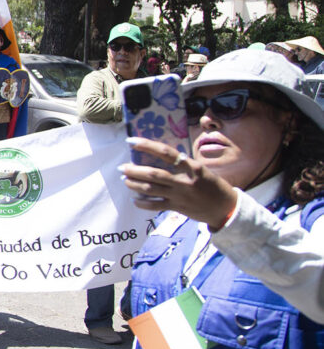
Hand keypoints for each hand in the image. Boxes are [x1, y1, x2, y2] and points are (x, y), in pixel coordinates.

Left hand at [120, 137, 238, 229]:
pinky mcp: (178, 208)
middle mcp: (185, 181)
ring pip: (151, 190)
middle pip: (154, 174)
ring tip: (125, 180)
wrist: (226, 208)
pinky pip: (155, 205)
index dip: (147, 145)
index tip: (131, 141)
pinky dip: (143, 203)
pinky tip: (134, 199)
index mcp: (192, 167)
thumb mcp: (200, 169)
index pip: (166, 153)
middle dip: (134, 170)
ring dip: (134, 184)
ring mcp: (180, 196)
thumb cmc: (212, 185)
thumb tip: (158, 156)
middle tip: (122, 167)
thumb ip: (182, 164)